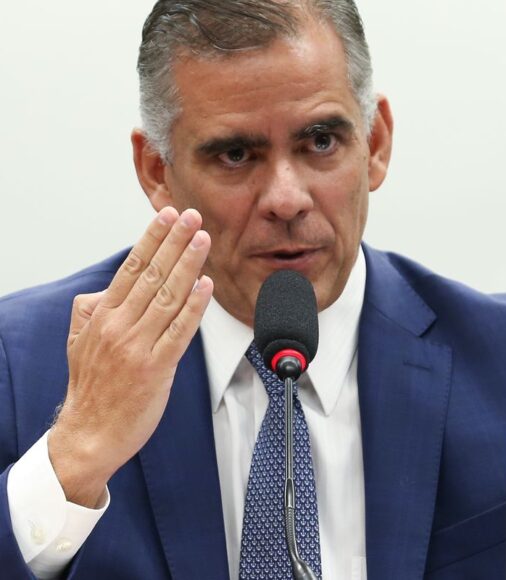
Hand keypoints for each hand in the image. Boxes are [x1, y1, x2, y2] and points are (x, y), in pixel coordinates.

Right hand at [48, 207, 213, 506]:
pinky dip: (194, 306)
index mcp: (102, 316)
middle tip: (192, 216)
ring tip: (203, 240)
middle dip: (174, 241)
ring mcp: (138, 347)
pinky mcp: (157, 368)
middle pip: (152, 275)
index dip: (152, 239)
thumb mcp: (78, 343)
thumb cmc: (90, 388)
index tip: (167, 216)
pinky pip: (179, 331)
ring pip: (168, 296)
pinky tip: (206, 285)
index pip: (131, 267)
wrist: (89, 436)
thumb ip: (89, 311)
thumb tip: (102, 290)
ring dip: (188, 265)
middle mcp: (119, 326)